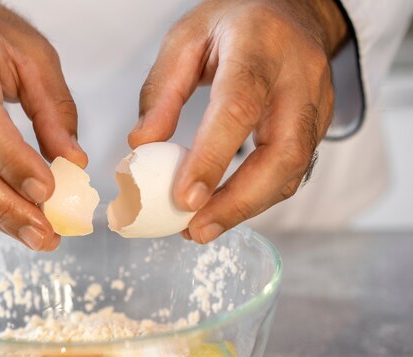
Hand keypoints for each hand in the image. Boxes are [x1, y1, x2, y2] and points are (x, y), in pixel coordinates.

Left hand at [129, 0, 347, 242]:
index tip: (183, 198)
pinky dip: (257, 197)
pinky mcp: (319, 125)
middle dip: (237, 201)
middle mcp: (298, 76)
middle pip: (282, 151)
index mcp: (259, 45)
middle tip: (194, 229)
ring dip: (246, 207)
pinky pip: (293, 171)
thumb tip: (143, 145)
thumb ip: (162, 90)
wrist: (293, 12)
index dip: (212, 158)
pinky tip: (224, 209)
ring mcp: (317, 103)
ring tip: (200, 228)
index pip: (238, 107)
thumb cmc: (234, 22)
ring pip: (293, 169)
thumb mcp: (186, 39)